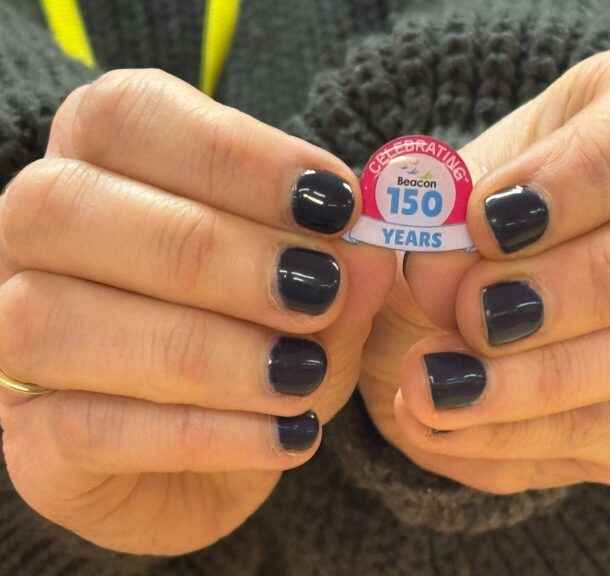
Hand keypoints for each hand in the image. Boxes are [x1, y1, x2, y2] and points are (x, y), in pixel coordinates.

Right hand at [0, 70, 395, 553]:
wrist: (218, 459)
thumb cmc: (263, 347)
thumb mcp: (322, 300)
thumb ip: (343, 270)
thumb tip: (368, 250)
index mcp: (101, 168)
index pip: (126, 116)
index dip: (234, 153)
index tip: (334, 203)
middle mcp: (35, 242)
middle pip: (68, 206)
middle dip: (213, 251)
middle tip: (319, 290)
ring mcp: (8, 343)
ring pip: (54, 320)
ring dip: (205, 350)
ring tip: (301, 374)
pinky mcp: (30, 443)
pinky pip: (83, 429)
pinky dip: (202, 433)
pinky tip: (283, 435)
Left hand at [360, 48, 609, 492]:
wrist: (442, 309)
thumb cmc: (450, 232)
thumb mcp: (426, 208)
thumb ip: (430, 224)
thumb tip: (448, 278)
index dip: (580, 174)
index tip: (484, 220)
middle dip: (570, 287)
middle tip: (471, 313)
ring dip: (538, 377)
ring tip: (432, 384)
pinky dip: (521, 432)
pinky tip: (445, 419)